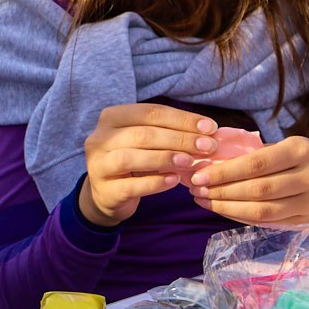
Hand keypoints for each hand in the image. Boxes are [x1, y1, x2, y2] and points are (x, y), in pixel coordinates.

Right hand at [77, 104, 214, 225]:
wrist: (106, 195)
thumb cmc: (133, 162)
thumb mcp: (145, 142)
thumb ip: (168, 133)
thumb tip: (208, 132)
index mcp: (111, 118)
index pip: (151, 113)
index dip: (182, 119)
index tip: (210, 127)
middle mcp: (99, 139)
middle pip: (143, 134)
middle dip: (180, 139)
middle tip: (208, 146)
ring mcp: (98, 165)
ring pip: (131, 158)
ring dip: (165, 158)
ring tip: (190, 161)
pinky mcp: (105, 191)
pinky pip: (131, 186)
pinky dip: (155, 182)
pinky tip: (174, 180)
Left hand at [185, 134, 308, 224]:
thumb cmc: (304, 160)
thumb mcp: (287, 146)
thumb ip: (256, 153)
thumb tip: (211, 160)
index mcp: (301, 150)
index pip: (257, 164)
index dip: (226, 172)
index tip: (199, 175)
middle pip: (258, 190)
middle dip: (222, 192)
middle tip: (196, 190)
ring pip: (262, 211)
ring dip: (227, 208)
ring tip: (204, 201)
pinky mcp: (305, 222)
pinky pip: (268, 222)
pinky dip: (241, 217)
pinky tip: (222, 210)